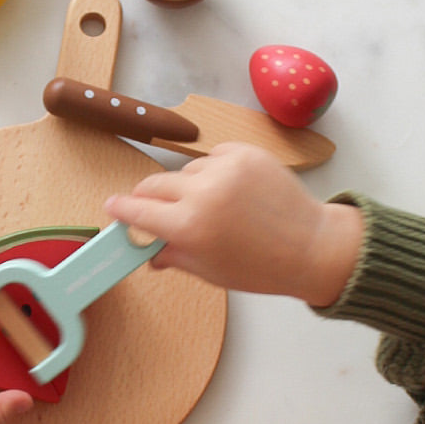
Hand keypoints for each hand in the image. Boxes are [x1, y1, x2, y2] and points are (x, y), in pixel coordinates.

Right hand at [104, 142, 362, 305]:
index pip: (137, 212)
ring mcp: (225, 169)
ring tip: (210, 207)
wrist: (311, 246)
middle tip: (153, 210)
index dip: (122, 210)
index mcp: (189, 228)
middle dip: (148, 198)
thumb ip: (172, 254)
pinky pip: (212, 157)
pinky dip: (212, 171)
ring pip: (185, 171)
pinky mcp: (244, 153)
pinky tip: (228, 191)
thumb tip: (148, 249)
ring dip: (186, 186)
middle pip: (154, 185)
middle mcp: (202, 193)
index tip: (113, 207)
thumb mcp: (209, 271)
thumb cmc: (260, 267)